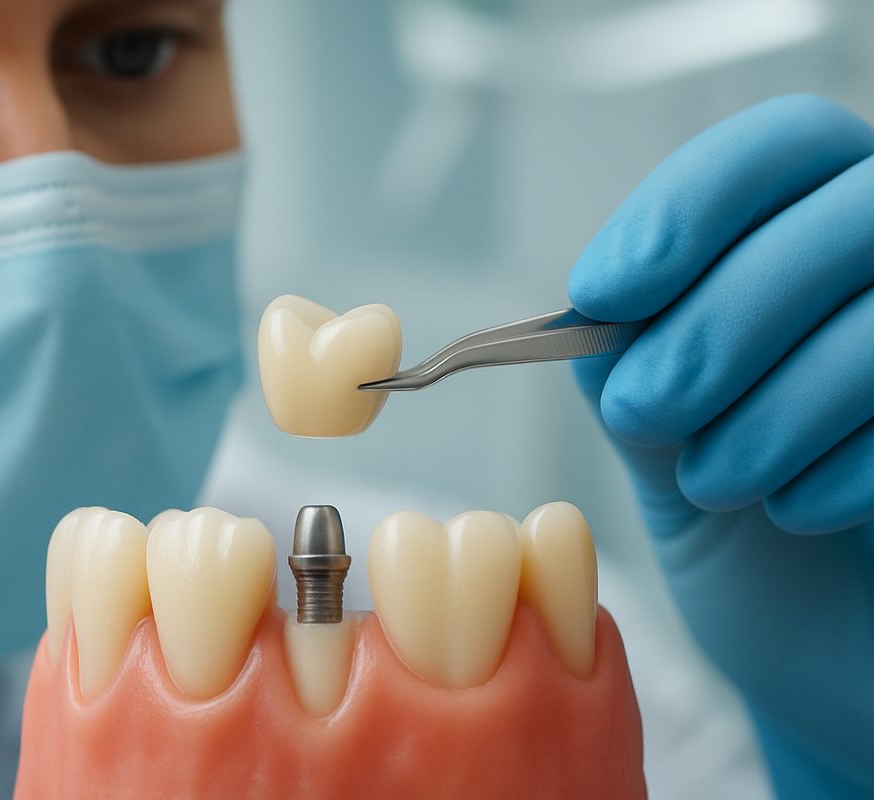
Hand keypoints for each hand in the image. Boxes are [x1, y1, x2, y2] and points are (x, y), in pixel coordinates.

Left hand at [569, 94, 873, 796]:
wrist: (819, 643)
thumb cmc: (737, 520)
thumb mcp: (661, 428)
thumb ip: (633, 351)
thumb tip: (598, 310)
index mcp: (817, 228)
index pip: (777, 147)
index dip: (687, 210)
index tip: (604, 293)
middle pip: (843, 220)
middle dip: (722, 322)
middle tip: (650, 409)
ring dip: (776, 407)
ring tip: (713, 479)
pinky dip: (842, 467)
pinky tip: (794, 509)